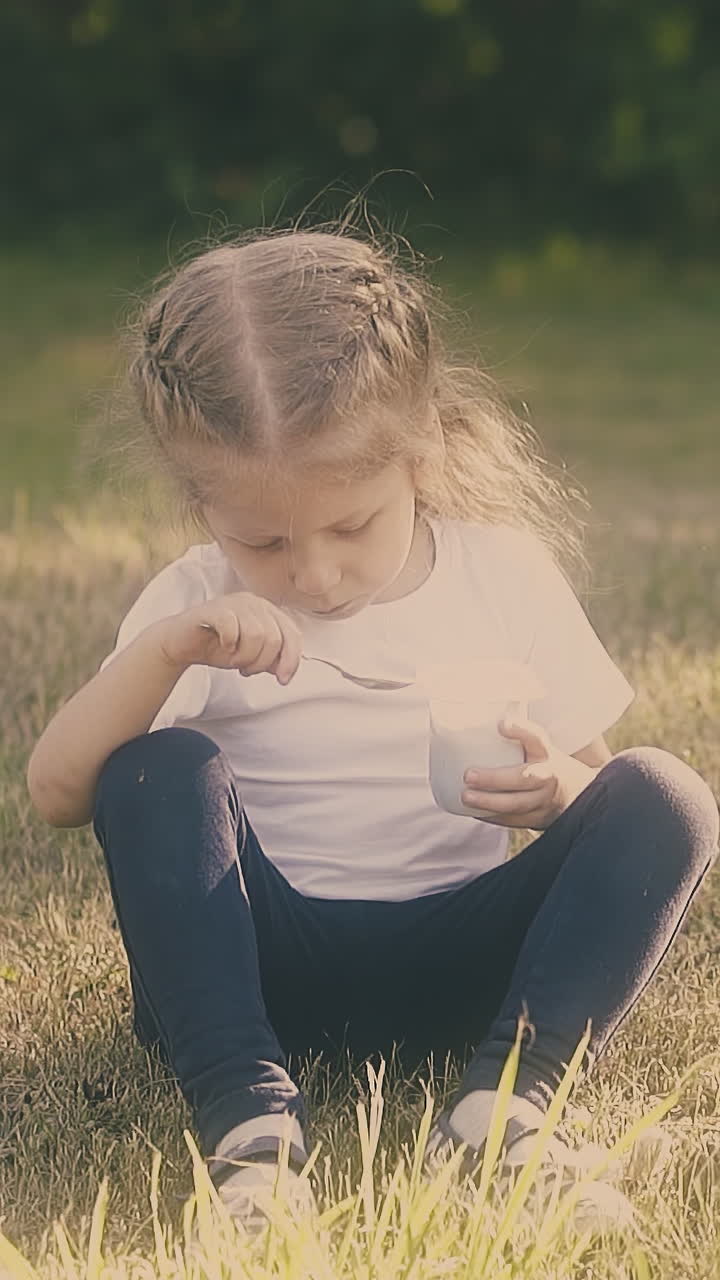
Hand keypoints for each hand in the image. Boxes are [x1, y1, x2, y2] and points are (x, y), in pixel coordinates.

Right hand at [155, 591, 302, 683]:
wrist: (182, 644)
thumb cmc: (218, 647)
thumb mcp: (252, 656)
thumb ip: (272, 659)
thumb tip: (286, 668)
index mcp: (267, 611)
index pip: (293, 634)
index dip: (291, 660)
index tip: (282, 680)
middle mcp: (253, 603)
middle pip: (274, 638)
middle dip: (261, 662)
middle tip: (245, 669)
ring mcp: (233, 603)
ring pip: (256, 635)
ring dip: (245, 657)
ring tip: (234, 660)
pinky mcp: (213, 609)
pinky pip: (232, 626)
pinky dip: (230, 643)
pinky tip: (224, 646)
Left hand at [461, 715, 597, 828]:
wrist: (577, 794)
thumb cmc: (544, 763)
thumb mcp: (538, 746)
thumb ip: (515, 733)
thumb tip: (476, 713)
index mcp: (546, 753)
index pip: (536, 738)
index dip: (521, 730)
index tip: (501, 724)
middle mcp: (548, 776)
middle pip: (524, 778)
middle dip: (495, 779)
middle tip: (468, 775)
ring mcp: (544, 801)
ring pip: (517, 804)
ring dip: (490, 802)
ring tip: (466, 796)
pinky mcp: (537, 820)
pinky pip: (513, 821)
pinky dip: (492, 817)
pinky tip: (473, 812)